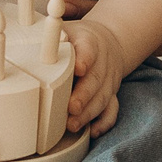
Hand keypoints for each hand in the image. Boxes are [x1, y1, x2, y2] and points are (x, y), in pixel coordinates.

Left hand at [62, 17, 127, 136]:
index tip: (79, 69)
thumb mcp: (67, 29)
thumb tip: (50, 38)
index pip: (89, 49)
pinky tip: (93, 132)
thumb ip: (55, 35)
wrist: (106, 42)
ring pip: (103, 98)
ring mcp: (109, 81)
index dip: (84, 59)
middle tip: (71, 108)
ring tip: (72, 125)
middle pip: (96, 80)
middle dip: (84, 96)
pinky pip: (112, 111)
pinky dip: (104, 123)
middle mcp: (103, 63)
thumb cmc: (77, 39)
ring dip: (88, 113)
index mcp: (90, 43)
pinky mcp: (112, 95)